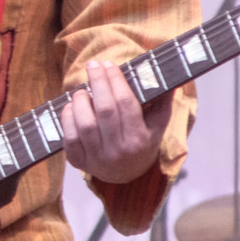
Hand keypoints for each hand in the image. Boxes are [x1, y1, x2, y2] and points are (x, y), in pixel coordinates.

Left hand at [59, 59, 172, 184]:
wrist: (127, 176)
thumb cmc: (142, 142)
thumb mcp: (157, 125)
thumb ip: (163, 101)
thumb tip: (172, 78)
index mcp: (139, 140)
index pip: (126, 103)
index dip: (116, 80)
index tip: (109, 64)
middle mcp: (118, 151)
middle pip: (105, 110)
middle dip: (98, 82)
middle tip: (93, 65)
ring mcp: (97, 159)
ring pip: (85, 123)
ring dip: (81, 100)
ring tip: (82, 89)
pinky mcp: (78, 162)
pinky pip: (69, 137)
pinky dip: (67, 118)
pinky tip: (71, 106)